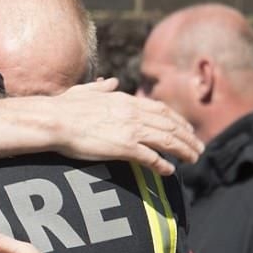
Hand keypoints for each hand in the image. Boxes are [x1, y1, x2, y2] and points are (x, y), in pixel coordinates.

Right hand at [49, 79, 203, 174]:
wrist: (54, 120)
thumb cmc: (64, 107)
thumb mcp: (85, 91)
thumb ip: (102, 87)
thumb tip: (112, 81)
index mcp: (125, 100)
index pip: (161, 109)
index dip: (177, 120)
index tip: (186, 129)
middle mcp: (133, 113)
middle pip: (170, 125)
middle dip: (188, 137)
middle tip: (198, 147)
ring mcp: (130, 130)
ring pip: (167, 140)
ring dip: (183, 150)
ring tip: (193, 159)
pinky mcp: (124, 147)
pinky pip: (151, 157)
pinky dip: (163, 164)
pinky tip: (169, 170)